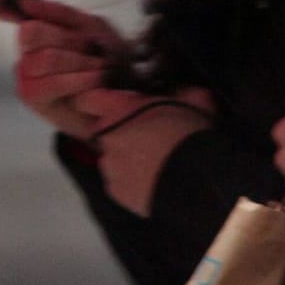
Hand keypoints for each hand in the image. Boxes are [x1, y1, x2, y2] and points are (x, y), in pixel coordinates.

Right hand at [0, 0, 127, 138]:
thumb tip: (25, 1)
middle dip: (68, 39)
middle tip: (93, 49)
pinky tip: (95, 80)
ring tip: (100, 68)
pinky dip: (79, 79)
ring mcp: (26, 73)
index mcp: (39, 26)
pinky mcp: (32, 96)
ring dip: (81, 62)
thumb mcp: (92, 27)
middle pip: (31, 31)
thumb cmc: (105, 58)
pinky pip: (51, 82)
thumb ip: (60, 12)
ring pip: (45, 58)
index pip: (7, 9)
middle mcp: (26, 48)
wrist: (122, 96)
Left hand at [75, 86, 214, 216]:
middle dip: (122, 133)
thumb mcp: (193, 99)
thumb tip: (188, 93)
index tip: (109, 105)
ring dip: (127, 159)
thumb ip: (180, 93)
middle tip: (148, 137)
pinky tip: (153, 180)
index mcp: (120, 108)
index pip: (89, 100)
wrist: (194, 178)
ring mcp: (109, 165)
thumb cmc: (190, 135)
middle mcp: (107, 135)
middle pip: (106, 131)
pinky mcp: (116, 191)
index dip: (99, 103)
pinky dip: (132, 183)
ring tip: (154, 163)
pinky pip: (120, 183)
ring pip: (112, 159)